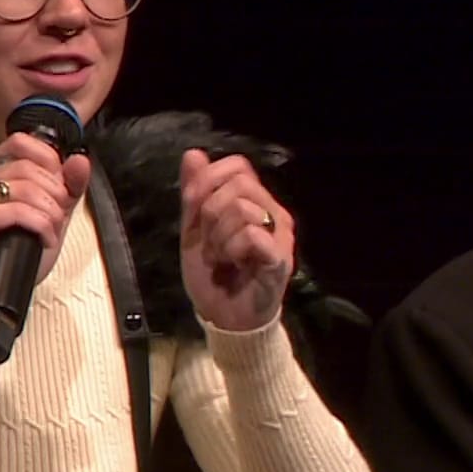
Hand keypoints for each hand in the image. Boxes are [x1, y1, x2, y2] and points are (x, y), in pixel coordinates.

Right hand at [0, 133, 90, 288]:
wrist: (7, 283)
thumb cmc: (22, 246)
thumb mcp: (53, 208)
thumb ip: (69, 183)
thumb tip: (80, 161)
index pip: (21, 142)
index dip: (49, 163)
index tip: (57, 190)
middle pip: (27, 168)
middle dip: (54, 195)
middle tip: (57, 218)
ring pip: (24, 189)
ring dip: (49, 213)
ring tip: (50, 231)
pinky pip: (15, 211)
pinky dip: (39, 225)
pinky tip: (42, 239)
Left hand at [179, 149, 293, 331]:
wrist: (224, 317)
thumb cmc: (213, 275)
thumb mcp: (194, 230)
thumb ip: (194, 193)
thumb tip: (192, 153)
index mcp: (255, 201)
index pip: (237, 165)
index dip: (208, 181)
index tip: (194, 210)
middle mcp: (273, 212)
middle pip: (239, 182)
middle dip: (210, 212)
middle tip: (210, 242)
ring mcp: (280, 234)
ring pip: (243, 208)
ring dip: (218, 237)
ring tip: (220, 258)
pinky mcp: (280, 257)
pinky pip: (251, 235)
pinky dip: (231, 249)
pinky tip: (233, 265)